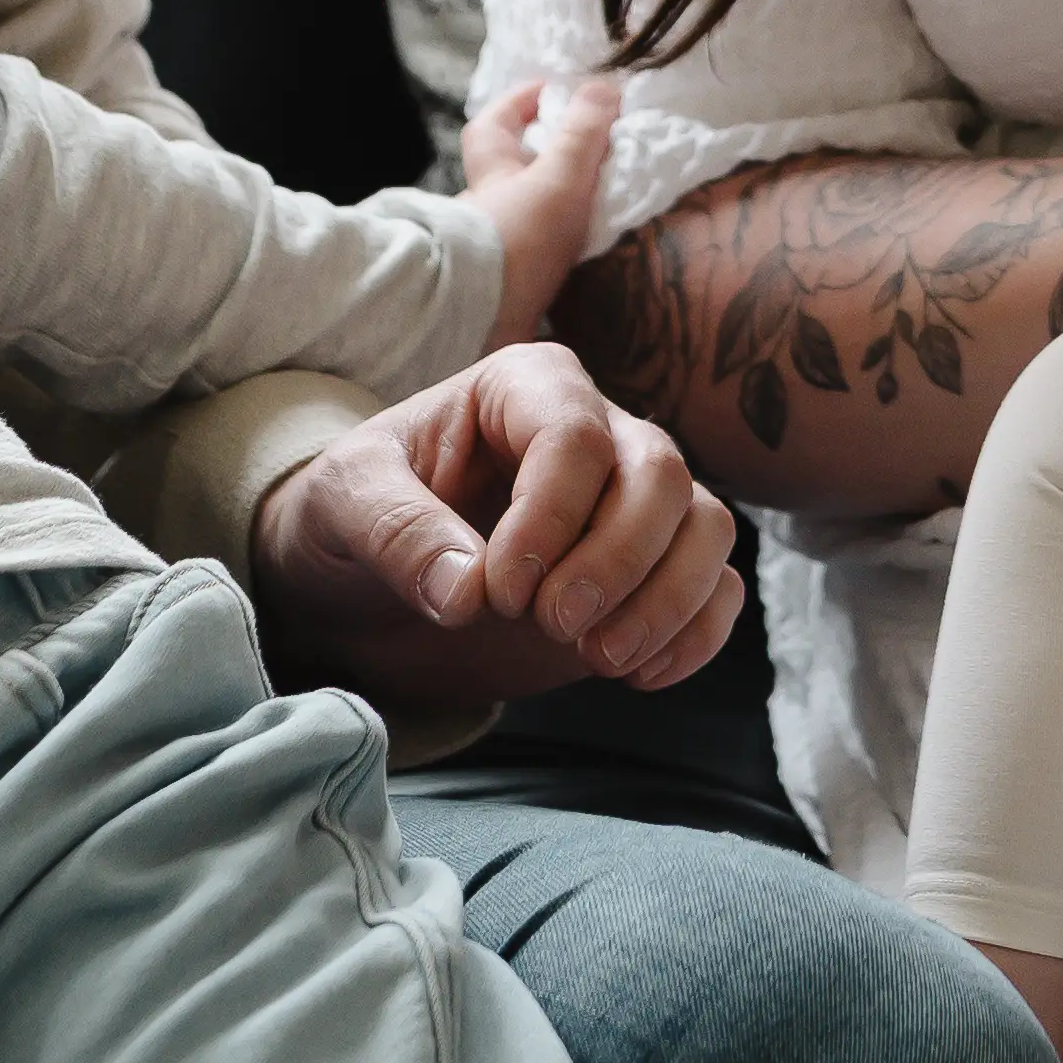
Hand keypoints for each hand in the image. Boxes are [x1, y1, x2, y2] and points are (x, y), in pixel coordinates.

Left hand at [247, 349, 747, 714]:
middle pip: (661, 475)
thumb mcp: (345, 502)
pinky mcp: (649, 572)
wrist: (364, 578)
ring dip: (666, 599)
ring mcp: (632, 502)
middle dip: (618, 560)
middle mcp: (599, 431)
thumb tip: (464, 589)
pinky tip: (640, 675)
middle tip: (552, 625)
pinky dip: (696, 633)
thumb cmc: (355, 512)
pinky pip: (717, 586)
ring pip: (707, 524)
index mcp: (526, 387)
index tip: (499, 593)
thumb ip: (398, 532)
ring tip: (600, 659)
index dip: (550, 519)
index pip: (575, 437)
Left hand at [463, 72, 622, 342]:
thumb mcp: (559, 176)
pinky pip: (535, 249)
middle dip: (542, 153)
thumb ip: (583, 133)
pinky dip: (556, 242)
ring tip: (596, 198)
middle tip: (588, 148)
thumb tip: (602, 85)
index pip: (496, 119)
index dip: (522, 99)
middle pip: (509, 166)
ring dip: (552, 201)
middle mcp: (486, 203)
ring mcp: (494, 244)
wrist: (481, 320)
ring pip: (523, 208)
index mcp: (492, 167)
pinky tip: (583, 248)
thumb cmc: (519, 240)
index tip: (555, 90)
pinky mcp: (506, 282)